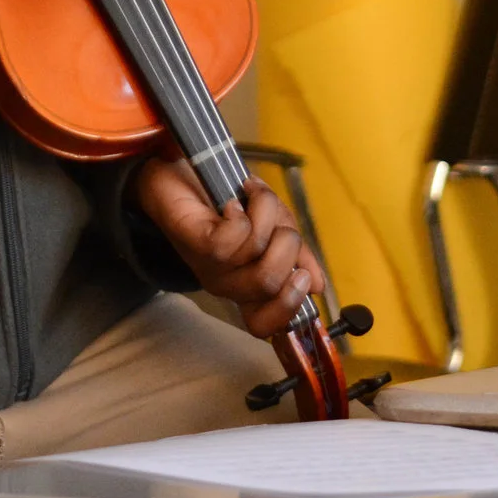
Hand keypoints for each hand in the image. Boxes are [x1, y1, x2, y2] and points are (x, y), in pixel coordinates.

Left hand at [132, 160, 326, 337]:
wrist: (180, 172)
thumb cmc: (230, 199)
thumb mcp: (275, 226)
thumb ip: (296, 256)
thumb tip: (318, 286)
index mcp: (248, 286)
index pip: (264, 325)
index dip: (288, 308)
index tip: (302, 277)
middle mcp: (227, 284)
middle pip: (270, 283)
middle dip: (287, 242)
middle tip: (275, 219)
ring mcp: (208, 265)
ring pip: (255, 253)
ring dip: (265, 214)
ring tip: (251, 197)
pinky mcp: (195, 242)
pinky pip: (231, 239)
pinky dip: (243, 211)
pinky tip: (232, 201)